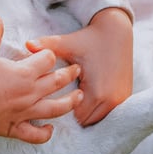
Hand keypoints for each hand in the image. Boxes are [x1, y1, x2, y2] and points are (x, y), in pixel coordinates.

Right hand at [0, 16, 82, 143]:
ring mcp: (25, 112)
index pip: (48, 59)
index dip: (49, 53)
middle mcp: (30, 93)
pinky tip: (50, 128)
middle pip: (58, 81)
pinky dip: (45, 133)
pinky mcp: (16, 128)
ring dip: (71, 102)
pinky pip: (36, 135)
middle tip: (77, 69)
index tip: (47, 53)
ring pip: (56, 109)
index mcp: (24, 73)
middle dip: (70, 74)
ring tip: (79, 96)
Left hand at [28, 8, 132, 125]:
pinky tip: (85, 98)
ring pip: (97, 119)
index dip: (62, 111)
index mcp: (97, 92)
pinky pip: (107, 113)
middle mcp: (112, 100)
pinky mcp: (125, 97)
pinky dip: (96, 109)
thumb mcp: (68, 43)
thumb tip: (27, 44)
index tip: (51, 102)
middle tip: (59, 101)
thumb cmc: (89, 39)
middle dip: (72, 115)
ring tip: (72, 100)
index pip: (75, 117)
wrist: (116, 32)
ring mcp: (121, 100)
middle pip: (86, 122)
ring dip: (85, 113)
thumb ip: (47, 46)